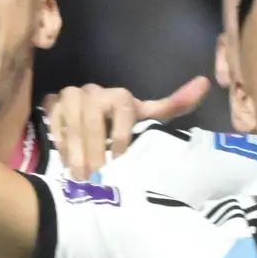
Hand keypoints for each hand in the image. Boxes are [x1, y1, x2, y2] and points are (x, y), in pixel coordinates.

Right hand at [47, 77, 204, 181]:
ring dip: (75, 150)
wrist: (86, 113)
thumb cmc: (121, 121)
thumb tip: (205, 83)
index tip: (121, 157)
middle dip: (94, 149)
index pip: (122, 109)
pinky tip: (65, 158)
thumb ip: (175, 104)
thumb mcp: (147, 115)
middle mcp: (94, 91)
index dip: (121, 133)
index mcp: (120, 96)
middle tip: (95, 174)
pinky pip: (54, 121)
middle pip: (93, 119)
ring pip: (72, 121)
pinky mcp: (51, 103)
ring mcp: (70, 95)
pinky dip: (60, 141)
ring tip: (79, 173)